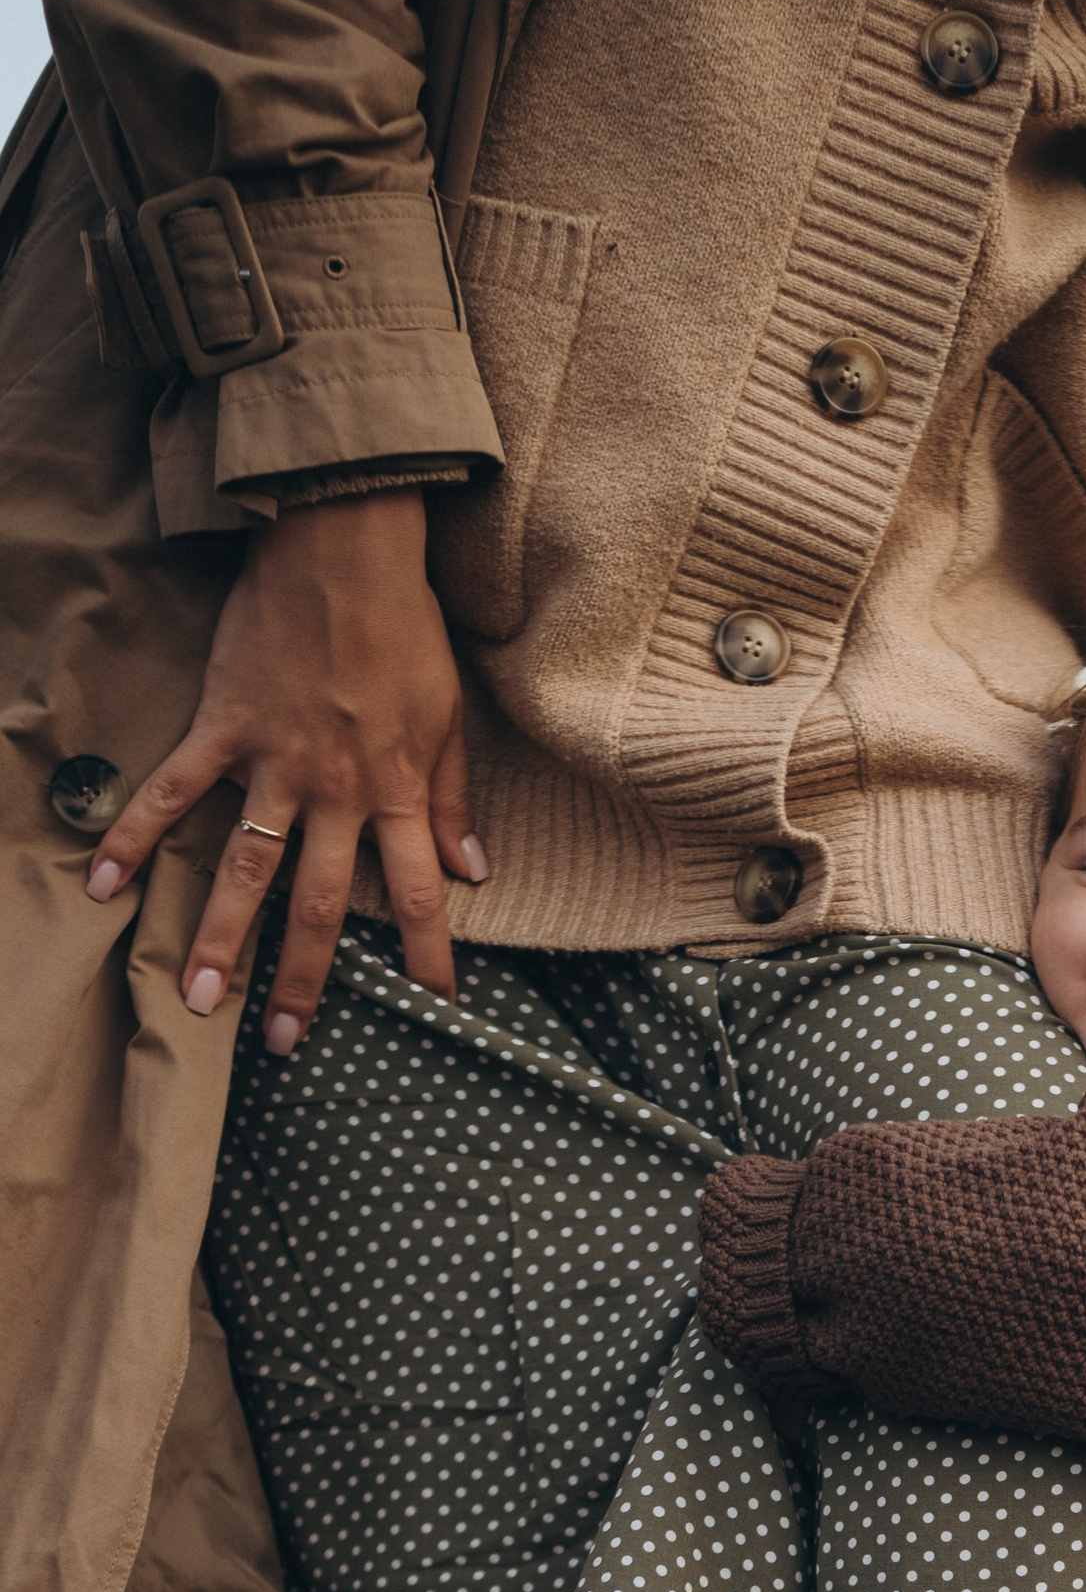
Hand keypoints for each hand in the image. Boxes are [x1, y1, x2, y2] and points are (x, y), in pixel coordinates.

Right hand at [84, 489, 484, 1053]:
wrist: (342, 547)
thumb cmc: (404, 628)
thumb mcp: (450, 714)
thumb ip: (458, 798)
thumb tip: (473, 871)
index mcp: (398, 791)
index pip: (417, 893)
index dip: (430, 953)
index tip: (437, 1005)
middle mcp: (336, 791)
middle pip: (321, 905)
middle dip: (306, 979)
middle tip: (287, 1043)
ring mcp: (274, 763)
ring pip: (245, 869)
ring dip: (221, 939)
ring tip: (201, 1002)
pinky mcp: (224, 728)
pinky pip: (174, 790)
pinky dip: (137, 834)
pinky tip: (106, 883)